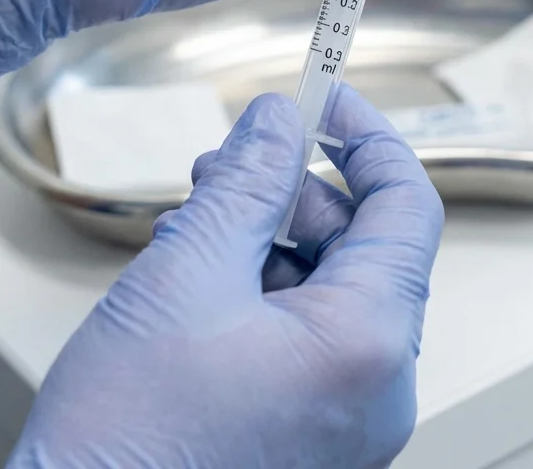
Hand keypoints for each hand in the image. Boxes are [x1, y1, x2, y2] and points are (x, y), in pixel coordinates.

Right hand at [8, 86, 443, 468]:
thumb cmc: (126, 436)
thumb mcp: (186, 272)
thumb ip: (246, 183)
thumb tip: (279, 120)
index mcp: (369, 343)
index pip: (407, 206)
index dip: (367, 138)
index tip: (324, 98)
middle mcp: (377, 384)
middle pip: (362, 243)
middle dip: (295, 189)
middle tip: (227, 164)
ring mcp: (346, 413)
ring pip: (328, 284)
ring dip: (268, 234)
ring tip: (198, 219)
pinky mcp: (310, 428)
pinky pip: (305, 329)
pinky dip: (260, 285)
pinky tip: (200, 271)